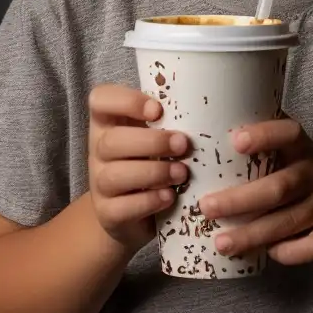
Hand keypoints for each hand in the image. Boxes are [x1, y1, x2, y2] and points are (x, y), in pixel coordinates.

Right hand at [86, 84, 189, 252]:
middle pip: (111, 141)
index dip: (125, 102)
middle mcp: (98, 150)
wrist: (131, 210)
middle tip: (184, 144)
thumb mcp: (157, 132)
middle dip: (152, 142)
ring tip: (182, 173)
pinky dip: (148, 201)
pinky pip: (121, 208)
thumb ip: (171, 117)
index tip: (157, 110)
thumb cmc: (152, 158)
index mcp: (109, 122)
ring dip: (154, 173)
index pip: (100, 99)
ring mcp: (99, 184)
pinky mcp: (106, 213)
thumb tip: (214, 104)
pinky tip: (169, 197)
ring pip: (114, 176)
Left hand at [197, 117, 312, 267]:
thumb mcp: (302, 156)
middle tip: (206, 207)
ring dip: (250, 234)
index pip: (290, 134)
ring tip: (220, 242)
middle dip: (240, 200)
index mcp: (307, 149)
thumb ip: (270, 152)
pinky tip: (265, 253)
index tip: (235, 141)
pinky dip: (283, 252)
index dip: (264, 135)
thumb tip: (207, 154)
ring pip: (286, 222)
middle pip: (279, 187)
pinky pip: (304, 249)